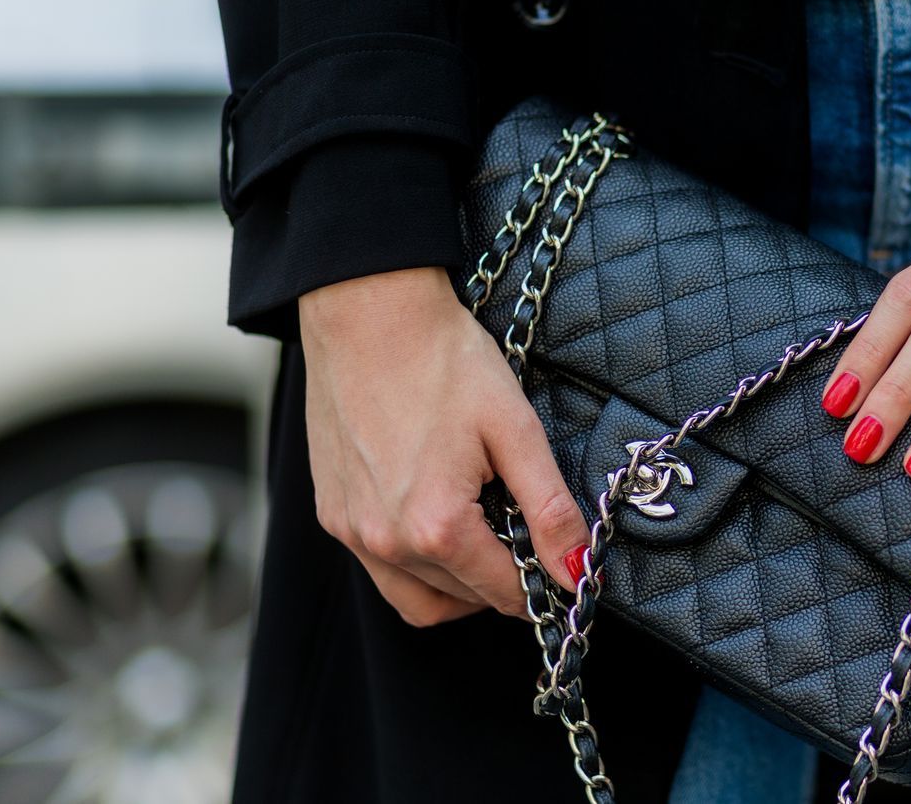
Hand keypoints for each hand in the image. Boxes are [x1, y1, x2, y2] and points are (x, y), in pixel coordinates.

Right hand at [298, 267, 588, 625]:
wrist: (367, 310)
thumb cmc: (443, 359)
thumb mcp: (515, 430)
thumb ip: (550, 510)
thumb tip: (578, 572)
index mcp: (437, 526)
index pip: (506, 594)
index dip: (545, 585)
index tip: (563, 564)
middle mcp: (386, 542)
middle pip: (465, 600)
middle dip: (504, 581)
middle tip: (528, 535)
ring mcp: (351, 531)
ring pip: (418, 599)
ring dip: (460, 585)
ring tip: (485, 530)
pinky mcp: (332, 514)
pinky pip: (380, 570)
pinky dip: (417, 564)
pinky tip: (438, 514)